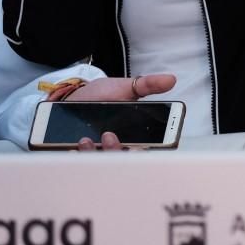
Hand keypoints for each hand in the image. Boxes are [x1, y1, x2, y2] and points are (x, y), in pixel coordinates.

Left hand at [60, 74, 174, 152]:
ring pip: (99, 165)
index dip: (140, 153)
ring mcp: (98, 154)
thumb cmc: (102, 95)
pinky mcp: (80, 156)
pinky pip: (79, 163)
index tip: (137, 148)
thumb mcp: (125, 87)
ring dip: (94, 154)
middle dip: (116, 152)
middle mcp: (117, 148)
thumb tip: (171, 79)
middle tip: (109, 136)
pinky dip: (77, 157)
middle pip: (121, 162)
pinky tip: (75, 148)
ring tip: (86, 139)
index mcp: (134, 136)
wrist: (73, 98)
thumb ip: (148, 85)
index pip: (142, 151)